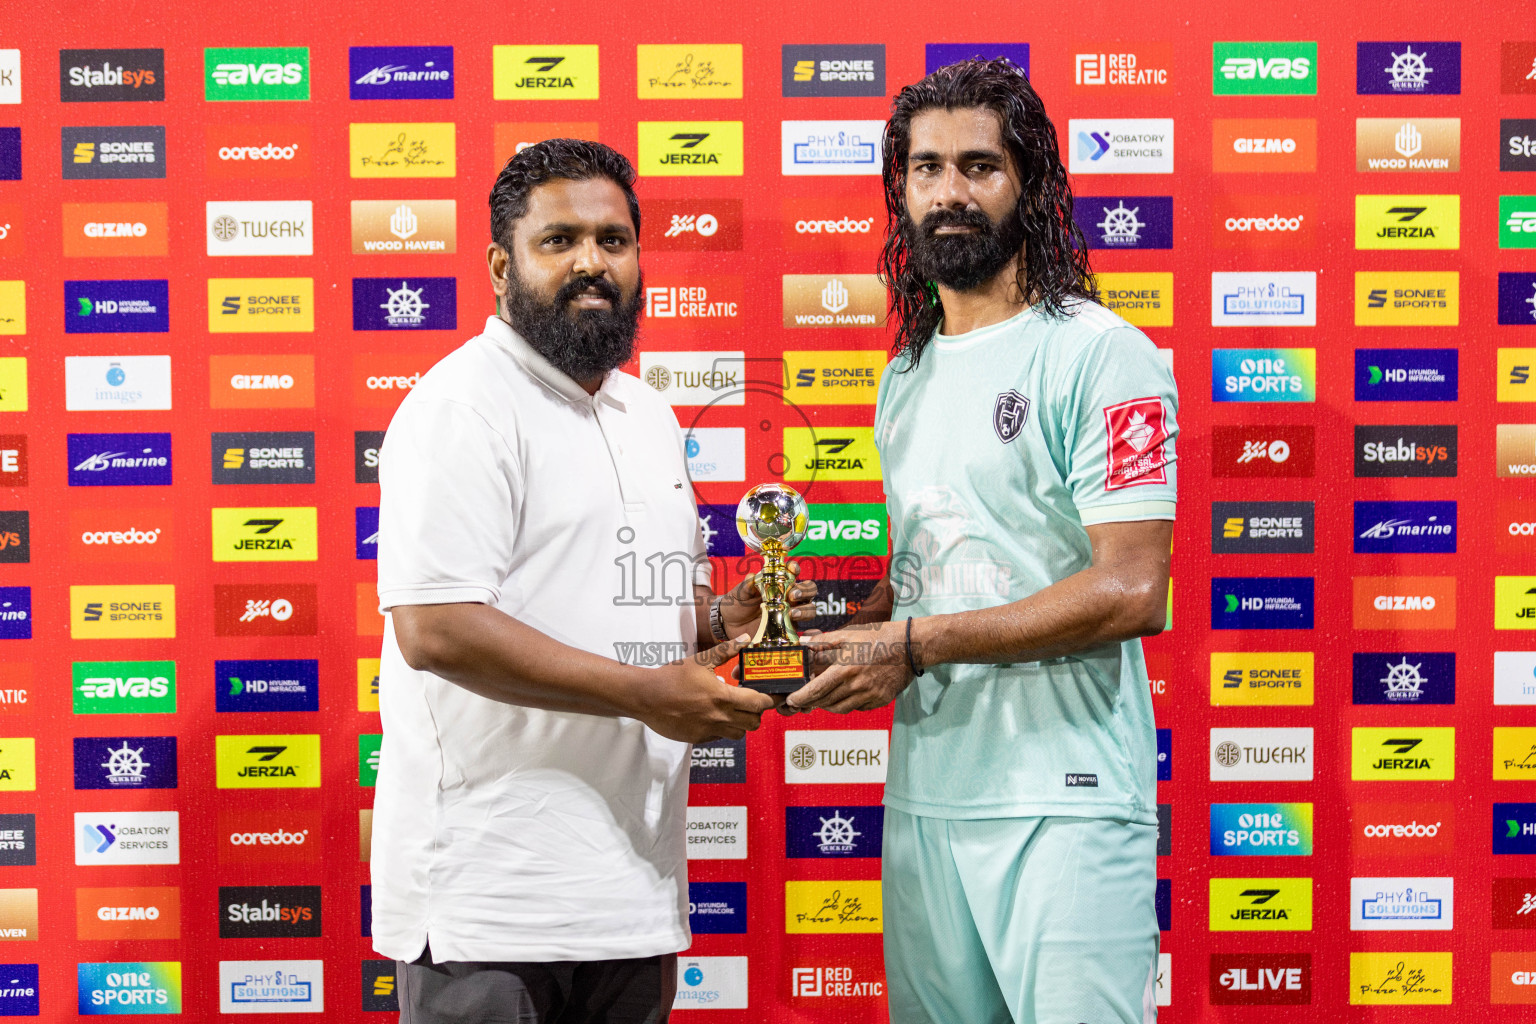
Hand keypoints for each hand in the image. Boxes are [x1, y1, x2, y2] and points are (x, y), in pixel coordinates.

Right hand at [640, 635, 777, 742]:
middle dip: (757, 712)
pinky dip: (723, 728)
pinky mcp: (698, 738)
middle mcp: (719, 717)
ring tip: (733, 709)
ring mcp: (709, 730)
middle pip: (754, 722)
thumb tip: (746, 639)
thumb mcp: (700, 660)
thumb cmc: (672, 676)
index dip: (771, 700)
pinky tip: (714, 715)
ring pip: (739, 734)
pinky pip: (720, 737)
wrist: (646, 697)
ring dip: (741, 722)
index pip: (759, 703)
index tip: (775, 695)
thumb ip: (726, 651)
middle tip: (751, 701)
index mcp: (722, 696)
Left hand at [717, 561, 817, 638]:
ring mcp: (790, 612)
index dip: (795, 568)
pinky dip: (799, 626)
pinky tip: (790, 625)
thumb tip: (751, 577)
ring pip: (809, 608)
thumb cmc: (737, 604)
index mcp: (778, 582)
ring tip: (792, 613)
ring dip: (805, 610)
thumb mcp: (740, 593)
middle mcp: (789, 596)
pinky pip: (800, 627)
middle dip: (805, 590)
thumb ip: (747, 585)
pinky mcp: (788, 628)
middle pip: (809, 589)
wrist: (730, 625)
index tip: (792, 568)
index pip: (793, 571)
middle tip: (793, 594)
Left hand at [787, 619, 915, 713]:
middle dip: (810, 703)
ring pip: (840, 708)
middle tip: (801, 701)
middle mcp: (857, 686)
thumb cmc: (878, 636)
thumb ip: (823, 642)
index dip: (801, 698)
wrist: (910, 646)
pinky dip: (847, 703)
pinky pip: (857, 707)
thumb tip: (803, 645)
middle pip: (826, 702)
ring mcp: (870, 695)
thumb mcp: (848, 634)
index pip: (816, 690)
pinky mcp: (880, 700)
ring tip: (822, 697)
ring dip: (827, 704)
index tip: (792, 700)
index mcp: (846, 669)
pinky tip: (846, 693)